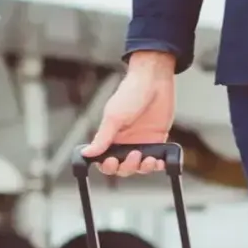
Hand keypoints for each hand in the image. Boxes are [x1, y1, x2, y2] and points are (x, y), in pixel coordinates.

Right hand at [81, 54, 177, 174]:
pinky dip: (158, 164)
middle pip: (123, 167)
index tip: (113, 161)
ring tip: (149, 159)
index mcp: (111, 137)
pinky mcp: (158, 139)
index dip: (108, 166)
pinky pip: (157, 159)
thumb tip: (86, 153)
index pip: (105, 160)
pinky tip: (160, 161)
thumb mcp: (114, 116)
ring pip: (140, 166)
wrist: (154, 80)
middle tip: (134, 155)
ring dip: (143, 167)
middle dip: (128, 167)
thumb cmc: (131, 93)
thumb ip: (102, 138)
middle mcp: (126, 142)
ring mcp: (142, 141)